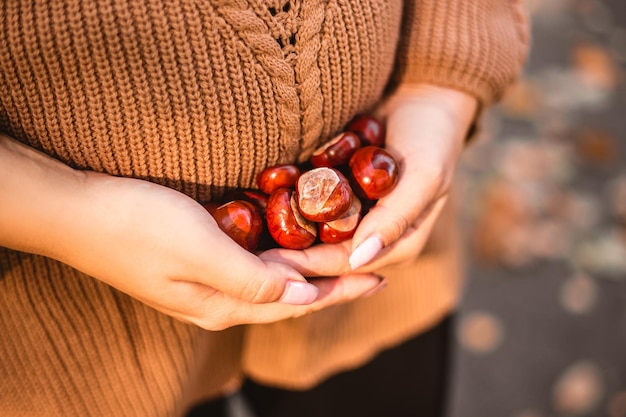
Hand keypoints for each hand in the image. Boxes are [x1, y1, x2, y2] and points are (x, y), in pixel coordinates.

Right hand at [0, 135, 381, 329]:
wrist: (78, 213)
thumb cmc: (135, 226)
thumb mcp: (198, 252)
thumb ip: (252, 280)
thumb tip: (303, 299)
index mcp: (224, 304)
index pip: (299, 303)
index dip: (342, 290)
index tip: (379, 277)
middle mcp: (221, 301)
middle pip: (293, 296)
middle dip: (336, 284)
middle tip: (374, 268)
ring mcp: (209, 283)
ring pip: (277, 283)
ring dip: (314, 274)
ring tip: (346, 262)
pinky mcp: (199, 262)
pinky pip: (257, 267)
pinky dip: (286, 259)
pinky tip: (297, 249)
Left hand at [259, 84, 476, 275]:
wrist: (420, 94)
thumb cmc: (431, 137)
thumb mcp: (424, 176)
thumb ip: (396, 218)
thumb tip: (359, 259)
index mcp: (398, 244)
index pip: (347, 264)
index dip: (310, 267)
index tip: (271, 267)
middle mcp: (371, 236)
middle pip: (324, 255)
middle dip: (287, 258)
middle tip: (245, 257)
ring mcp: (352, 215)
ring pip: (311, 236)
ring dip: (279, 238)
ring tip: (242, 240)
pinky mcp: (336, 194)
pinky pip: (306, 207)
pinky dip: (282, 208)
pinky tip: (252, 209)